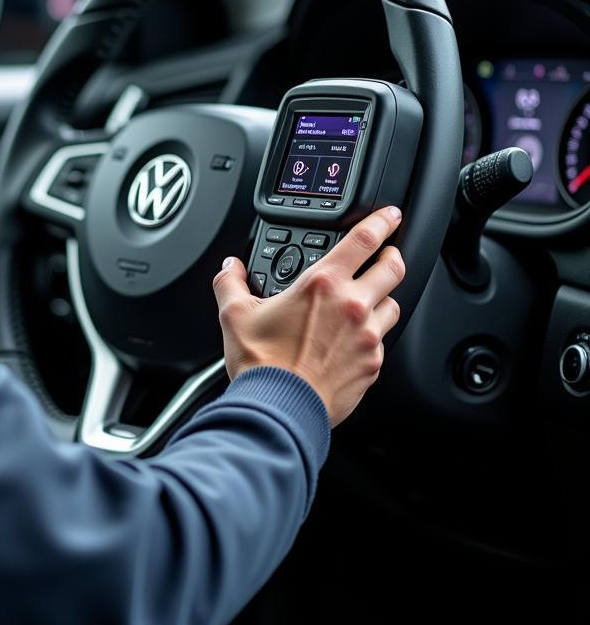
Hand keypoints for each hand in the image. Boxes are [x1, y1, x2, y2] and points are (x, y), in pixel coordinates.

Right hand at [212, 207, 404, 426]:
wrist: (280, 409)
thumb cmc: (261, 364)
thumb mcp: (234, 314)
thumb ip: (230, 282)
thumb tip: (229, 267)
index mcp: (322, 284)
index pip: (365, 239)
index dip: (383, 221)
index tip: (390, 215)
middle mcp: (353, 306)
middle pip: (394, 267)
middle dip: (392, 255)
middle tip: (386, 254)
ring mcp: (368, 337)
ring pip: (393, 305)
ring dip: (383, 298)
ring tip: (367, 301)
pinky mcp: (373, 365)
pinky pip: (383, 341)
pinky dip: (373, 335)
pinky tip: (353, 340)